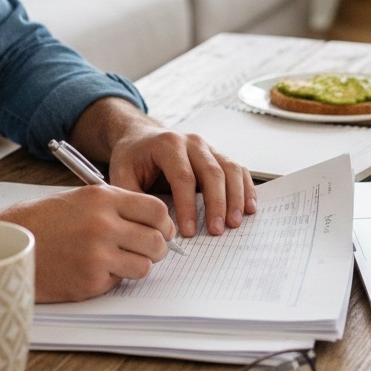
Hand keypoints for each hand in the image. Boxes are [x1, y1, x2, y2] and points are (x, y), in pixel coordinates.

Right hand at [0, 184, 175, 300]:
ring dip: (137, 266)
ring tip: (119, 261)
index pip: (157, 210)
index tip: (161, 229)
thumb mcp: (81, 198)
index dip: (164, 222)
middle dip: (156, 248)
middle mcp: (104, 225)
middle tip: (146, 250)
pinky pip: (118, 282)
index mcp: (103, 199)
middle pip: (157, 241)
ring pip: (144, 266)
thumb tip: (155, 221)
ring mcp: (97, 255)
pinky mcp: (89, 282)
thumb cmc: (42, 220)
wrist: (5, 243)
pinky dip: (110, 279)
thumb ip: (117, 206)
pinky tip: (91, 269)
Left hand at [72, 100, 256, 238]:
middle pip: (212, 172)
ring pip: (229, 169)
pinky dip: (245, 188)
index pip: (183, 176)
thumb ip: (134, 200)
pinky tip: (249, 208)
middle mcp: (192, 142)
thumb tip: (154, 227)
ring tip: (235, 223)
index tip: (189, 232)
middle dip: (216, 204)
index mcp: (168, 144)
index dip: (188, 206)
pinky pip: (237, 169)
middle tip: (217, 231)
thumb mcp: (121, 175)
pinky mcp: (217, 155)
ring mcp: (208, 147)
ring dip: (236, 197)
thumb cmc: (131, 158)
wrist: (140, 138)